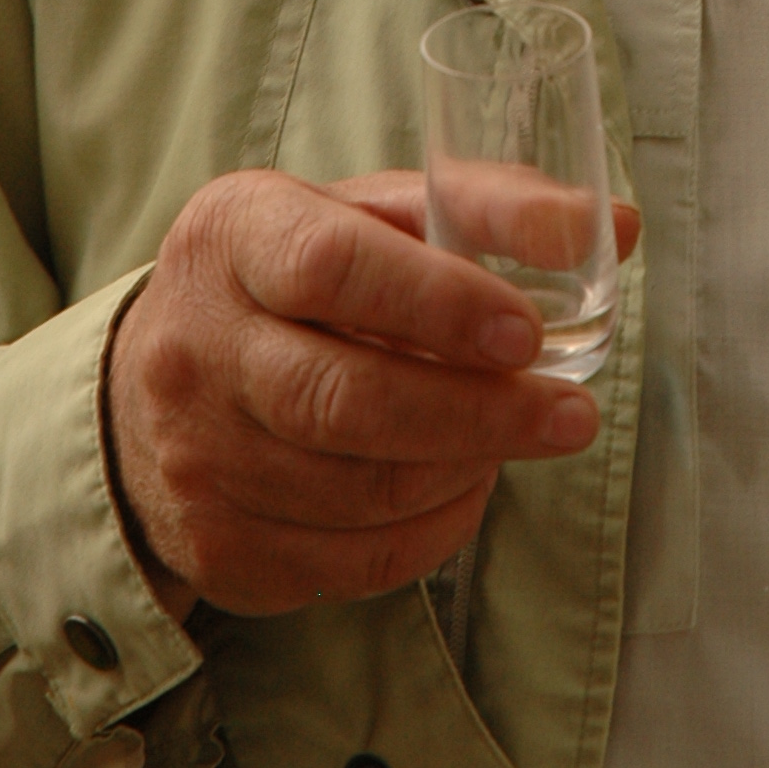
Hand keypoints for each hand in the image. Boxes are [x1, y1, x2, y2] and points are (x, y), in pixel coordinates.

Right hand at [104, 167, 639, 620]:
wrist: (154, 385)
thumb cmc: (295, 277)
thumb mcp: (368, 210)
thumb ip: (485, 206)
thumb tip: (614, 225)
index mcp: (233, 235)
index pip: (331, 266)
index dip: (438, 303)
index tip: (526, 332)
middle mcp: (196, 346)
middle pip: (345, 397)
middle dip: (477, 413)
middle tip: (570, 414)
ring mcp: (197, 456)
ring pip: (357, 489)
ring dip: (465, 468)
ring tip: (525, 437)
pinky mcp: (218, 546)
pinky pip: (350, 561)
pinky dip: (432, 528)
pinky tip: (468, 485)